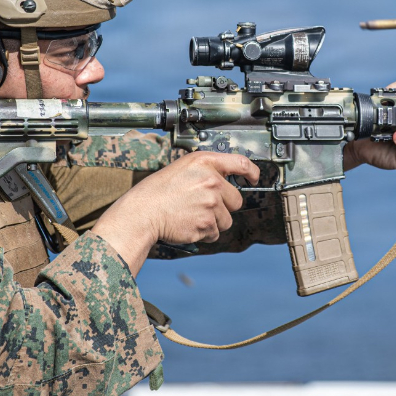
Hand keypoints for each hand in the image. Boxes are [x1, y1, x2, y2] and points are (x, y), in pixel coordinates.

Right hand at [92, 151, 258, 273]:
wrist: (142, 213)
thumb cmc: (158, 191)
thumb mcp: (182, 168)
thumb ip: (207, 170)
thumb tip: (226, 180)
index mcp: (205, 162)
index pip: (242, 163)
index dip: (252, 173)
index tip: (253, 178)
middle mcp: (212, 181)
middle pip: (236, 200)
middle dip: (224, 206)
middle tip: (202, 205)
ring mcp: (211, 203)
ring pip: (227, 220)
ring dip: (213, 221)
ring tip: (192, 215)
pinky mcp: (207, 224)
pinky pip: (215, 233)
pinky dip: (204, 233)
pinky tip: (188, 224)